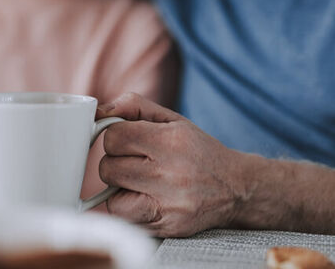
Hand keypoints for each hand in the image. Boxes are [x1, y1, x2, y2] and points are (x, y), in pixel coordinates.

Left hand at [96, 93, 236, 236]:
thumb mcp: (172, 120)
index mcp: (171, 141)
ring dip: (119, 190)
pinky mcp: (167, 227)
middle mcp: (170, 173)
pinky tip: (145, 200)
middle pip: (108, 168)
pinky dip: (128, 210)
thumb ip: (134, 106)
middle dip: (115, 163)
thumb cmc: (197, 151)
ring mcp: (169, 204)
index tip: (128, 142)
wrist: (236, 188)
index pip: (113, 137)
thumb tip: (98, 111)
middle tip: (134, 163)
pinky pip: (125, 220)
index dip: (115, 138)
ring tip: (140, 183)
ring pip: (111, 198)